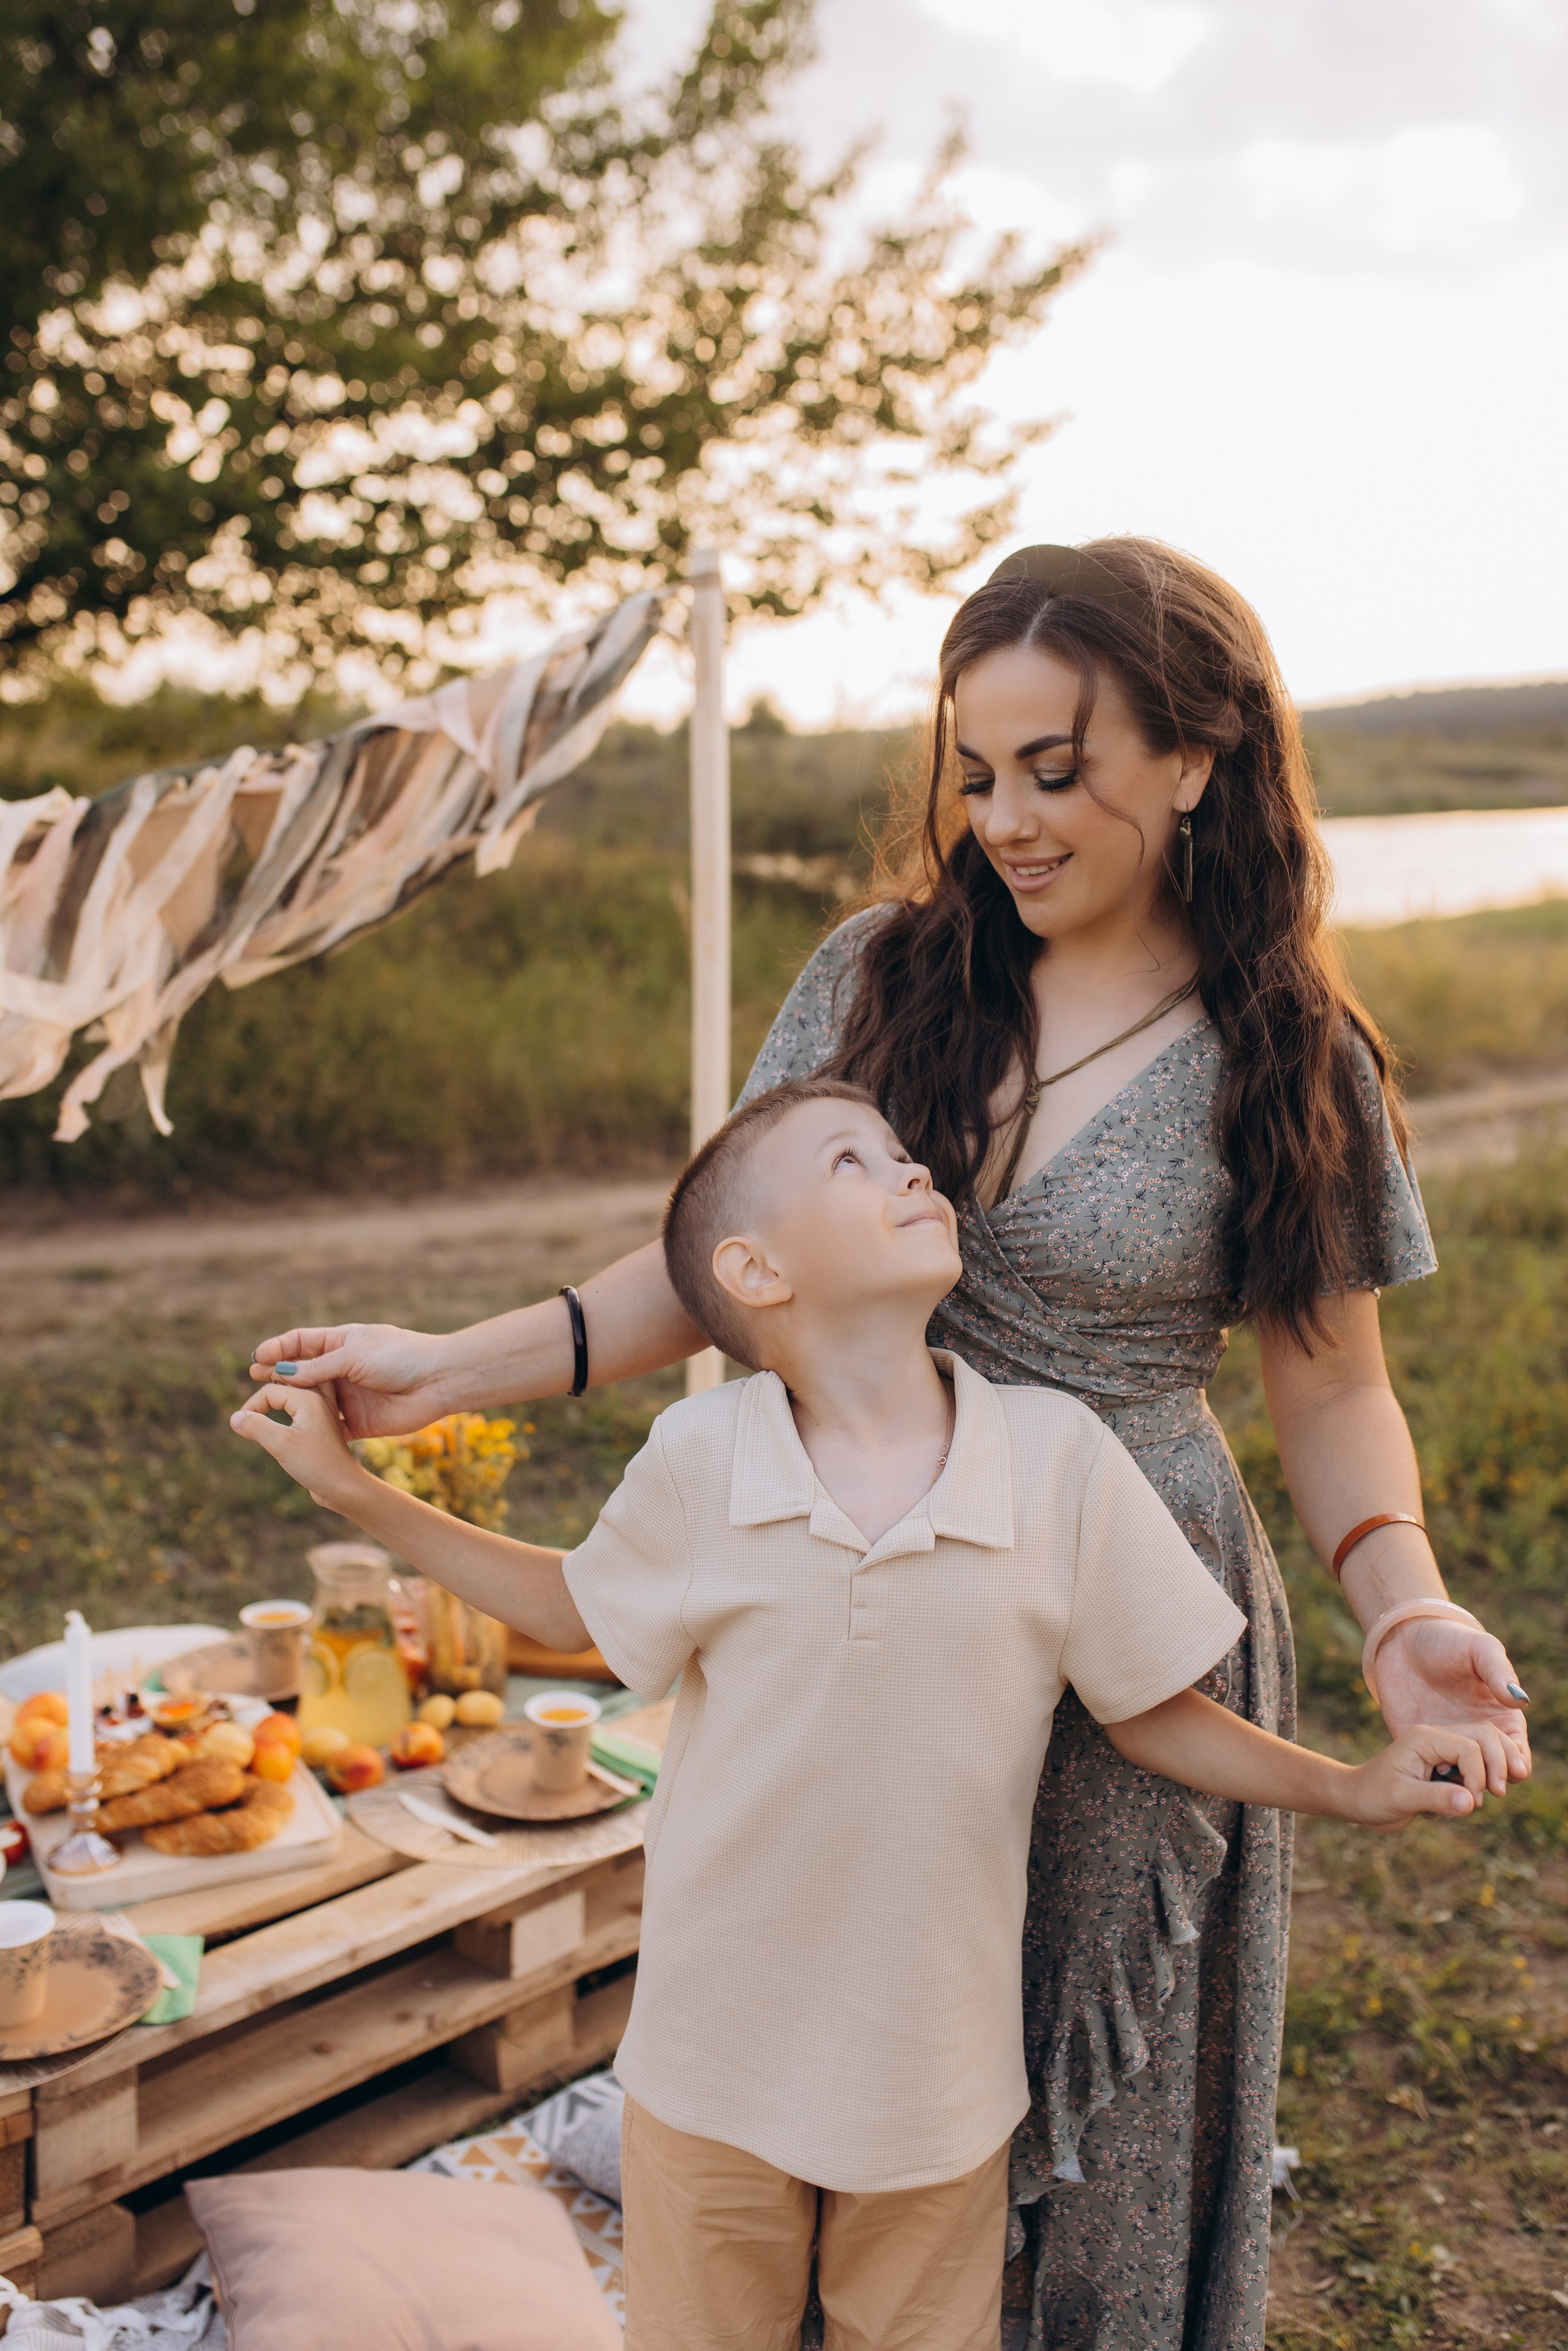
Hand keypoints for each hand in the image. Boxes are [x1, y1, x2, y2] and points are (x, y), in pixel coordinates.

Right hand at [231, 1383, 363, 1509]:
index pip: (271, 1391)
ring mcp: (323, 1411)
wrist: (344, 1485)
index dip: (252, 1406)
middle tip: (254, 1373)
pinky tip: (284, 1412)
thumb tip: (235, 1418)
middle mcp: (319, 1399)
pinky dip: (291, 1403)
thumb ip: (256, 1427)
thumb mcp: (281, 1444)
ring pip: (299, 1390)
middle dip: (271, 1377)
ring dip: (282, 1389)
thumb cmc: (316, 1464)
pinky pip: (304, 1404)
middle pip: (290, 1379)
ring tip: (266, 1392)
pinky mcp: (323, 1425)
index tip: (241, 1424)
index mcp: (310, 1398)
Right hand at [249, 1323, 448, 1438]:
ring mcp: (348, 1396)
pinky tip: (291, 1434)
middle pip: (301, 1373)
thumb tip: (280, 1373)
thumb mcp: (354, 1355)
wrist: (438, 1382)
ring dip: (290, 1405)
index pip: (301, 1343)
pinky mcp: (357, 1423)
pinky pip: (328, 1429)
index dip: (277, 1349)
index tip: (256, 1359)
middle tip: (253, 1382)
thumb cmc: (400, 1357)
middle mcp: (342, 1369)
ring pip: (311, 1402)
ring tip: (263, 1409)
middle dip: (277, 1377)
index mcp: (342, 1343)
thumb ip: (317, 1367)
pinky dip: (311, 1432)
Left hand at [1344, 1720, 1512, 1829]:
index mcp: (1425, 1737)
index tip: (1472, 1802)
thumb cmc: (1372, 1796)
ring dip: (1492, 1770)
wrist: (1357, 1800)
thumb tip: (1471, 1802)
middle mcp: (1436, 1737)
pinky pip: (1476, 1764)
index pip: (1469, 1747)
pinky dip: (1482, 1778)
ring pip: (1484, 1747)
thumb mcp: (1401, 1798)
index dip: (1479, 1775)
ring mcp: (1442, 1749)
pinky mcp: (1446, 1764)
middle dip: (1497, 1764)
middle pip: (1484, 1736)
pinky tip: (1471, 1798)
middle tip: (1497, 1794)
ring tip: (1484, 1797)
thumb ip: (1436, 1798)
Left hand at [1374, 1616, 1530, 1780]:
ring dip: (1464, 1790)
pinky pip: (1432, 1779)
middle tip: (1484, 1787)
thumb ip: (1499, 1673)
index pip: (1518, 1755)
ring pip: (1465, 1784)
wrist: (1400, 1641)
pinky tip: (1432, 1786)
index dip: (1517, 1766)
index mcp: (1500, 1719)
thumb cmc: (1446, 1640)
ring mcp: (1449, 1745)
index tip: (1512, 1772)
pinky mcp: (1421, 1749)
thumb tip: (1521, 1702)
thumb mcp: (1477, 1649)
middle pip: (1496, 1776)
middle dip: (1494, 1784)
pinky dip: (1435, 1788)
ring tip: (1457, 1786)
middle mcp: (1477, 1737)